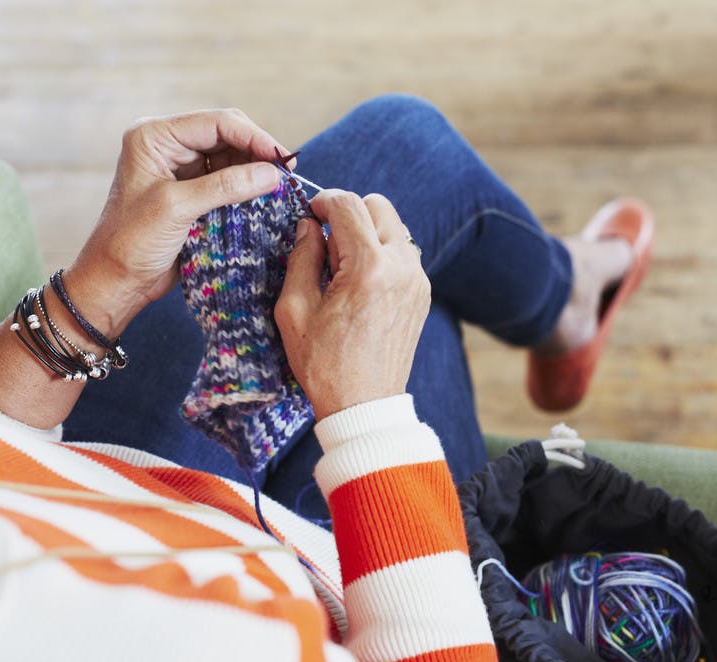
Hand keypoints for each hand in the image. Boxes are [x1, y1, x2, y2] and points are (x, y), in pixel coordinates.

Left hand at [65, 108, 287, 334]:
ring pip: (230, 159)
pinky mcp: (191, 193)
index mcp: (154, 137)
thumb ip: (225, 186)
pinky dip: (246, 188)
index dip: (253, 136)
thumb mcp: (177, 208)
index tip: (282, 158)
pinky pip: (227, 181)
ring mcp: (180, 169)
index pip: (214, 123)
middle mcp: (168, 146)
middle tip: (287, 173)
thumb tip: (272, 173)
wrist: (117, 280)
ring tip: (279, 187)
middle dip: (256, 152)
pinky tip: (264, 197)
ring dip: (254, 171)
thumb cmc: (132, 242)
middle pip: (226, 136)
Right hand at [274, 191, 430, 420]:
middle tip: (327, 247)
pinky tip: (361, 284)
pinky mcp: (422, 293)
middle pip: (378, 205)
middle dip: (349, 214)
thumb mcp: (294, 309)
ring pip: (394, 226)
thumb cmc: (323, 363)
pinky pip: (403, 252)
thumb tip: (309, 225)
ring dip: (367, 233)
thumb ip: (301, 257)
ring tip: (344, 270)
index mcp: (368, 268)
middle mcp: (401, 267)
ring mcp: (417, 280)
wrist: (363, 405)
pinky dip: (381, 253)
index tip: (309, 214)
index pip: (348, 205)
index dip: (323, 201)